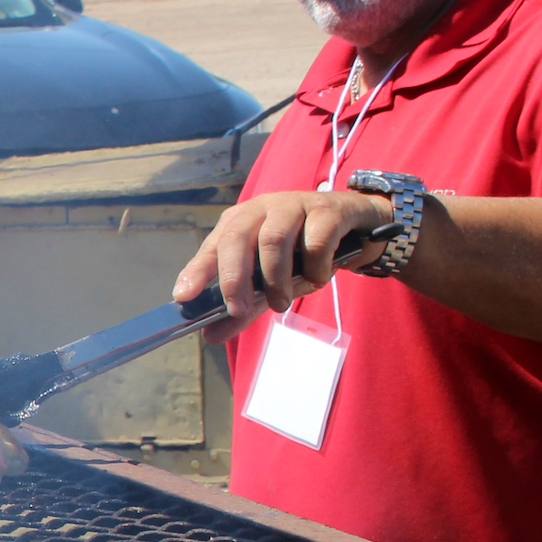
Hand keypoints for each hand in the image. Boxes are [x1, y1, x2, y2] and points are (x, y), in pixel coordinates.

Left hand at [173, 189, 394, 341]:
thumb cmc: (304, 253)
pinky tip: (319, 277)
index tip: (183, 297)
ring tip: (282, 303)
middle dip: (234, 278)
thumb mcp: (272, 283)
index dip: (196, 271)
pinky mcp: (327, 211)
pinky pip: (315, 242)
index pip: (212, 246)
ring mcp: (294, 205)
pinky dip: (315, 268)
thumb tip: (212, 336)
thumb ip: (244, 307)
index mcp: (241, 223)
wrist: (358, 228)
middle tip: (238, 310)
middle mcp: (262, 208)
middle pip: (238, 238)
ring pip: (273, 239)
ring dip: (276, 279)